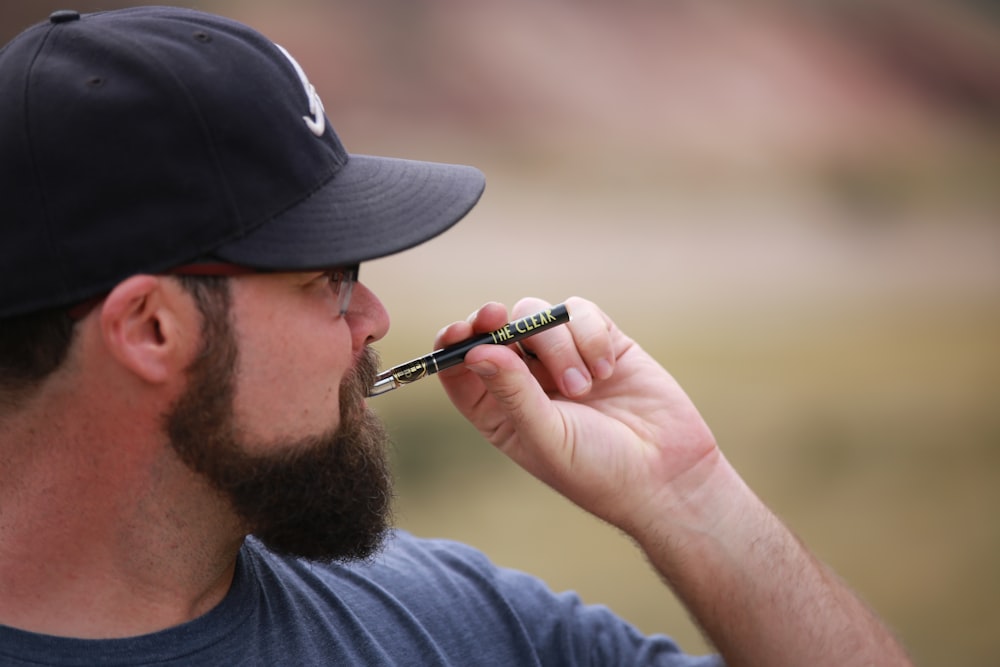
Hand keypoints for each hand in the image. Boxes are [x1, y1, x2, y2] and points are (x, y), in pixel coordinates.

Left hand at [435, 296, 719, 535]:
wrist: (667, 476)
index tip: (457, 332)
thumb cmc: (598, 472)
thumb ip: (512, 392)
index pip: (461, 368)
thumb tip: (475, 352)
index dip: (453, 344)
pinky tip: (607, 369)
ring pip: (538, 316)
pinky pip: (579, 313)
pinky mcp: (601, 342)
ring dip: (557, 346)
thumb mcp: (546, 436)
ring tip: (584, 387)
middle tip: (496, 317)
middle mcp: (526, 380)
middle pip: (495, 331)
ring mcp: (564, 358)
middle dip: (493, 322)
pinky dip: (589, 335)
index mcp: (500, 410)